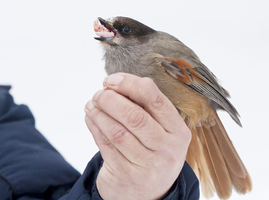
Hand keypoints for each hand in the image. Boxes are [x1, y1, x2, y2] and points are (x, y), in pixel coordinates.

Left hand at [84, 73, 191, 199]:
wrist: (148, 194)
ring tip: (91, 104)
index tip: (111, 79)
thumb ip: (144, 108)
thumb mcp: (160, 132)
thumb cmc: (152, 151)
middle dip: (111, 100)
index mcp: (178, 132)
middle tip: (99, 93)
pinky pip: (106, 146)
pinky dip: (95, 128)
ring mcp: (147, 165)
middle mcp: (167, 149)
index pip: (155, 99)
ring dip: (99, 114)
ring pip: (118, 132)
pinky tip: (90, 118)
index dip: (130, 85)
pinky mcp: (126, 175)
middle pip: (135, 116)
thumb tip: (113, 84)